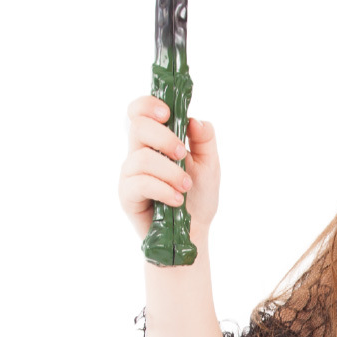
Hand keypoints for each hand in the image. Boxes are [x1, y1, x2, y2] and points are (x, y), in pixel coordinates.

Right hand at [119, 95, 221, 250]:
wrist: (194, 231)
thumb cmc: (198, 197)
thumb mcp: (209, 164)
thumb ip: (204, 139)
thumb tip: (194, 120)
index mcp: (155, 140)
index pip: (139, 111)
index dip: (148, 105)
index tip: (168, 114)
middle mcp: (138, 153)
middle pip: (137, 126)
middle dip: (164, 138)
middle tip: (182, 155)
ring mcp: (130, 173)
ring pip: (142, 158)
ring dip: (169, 171)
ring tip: (185, 186)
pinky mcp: (127, 195)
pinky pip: (139, 183)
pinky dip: (163, 190)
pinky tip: (177, 200)